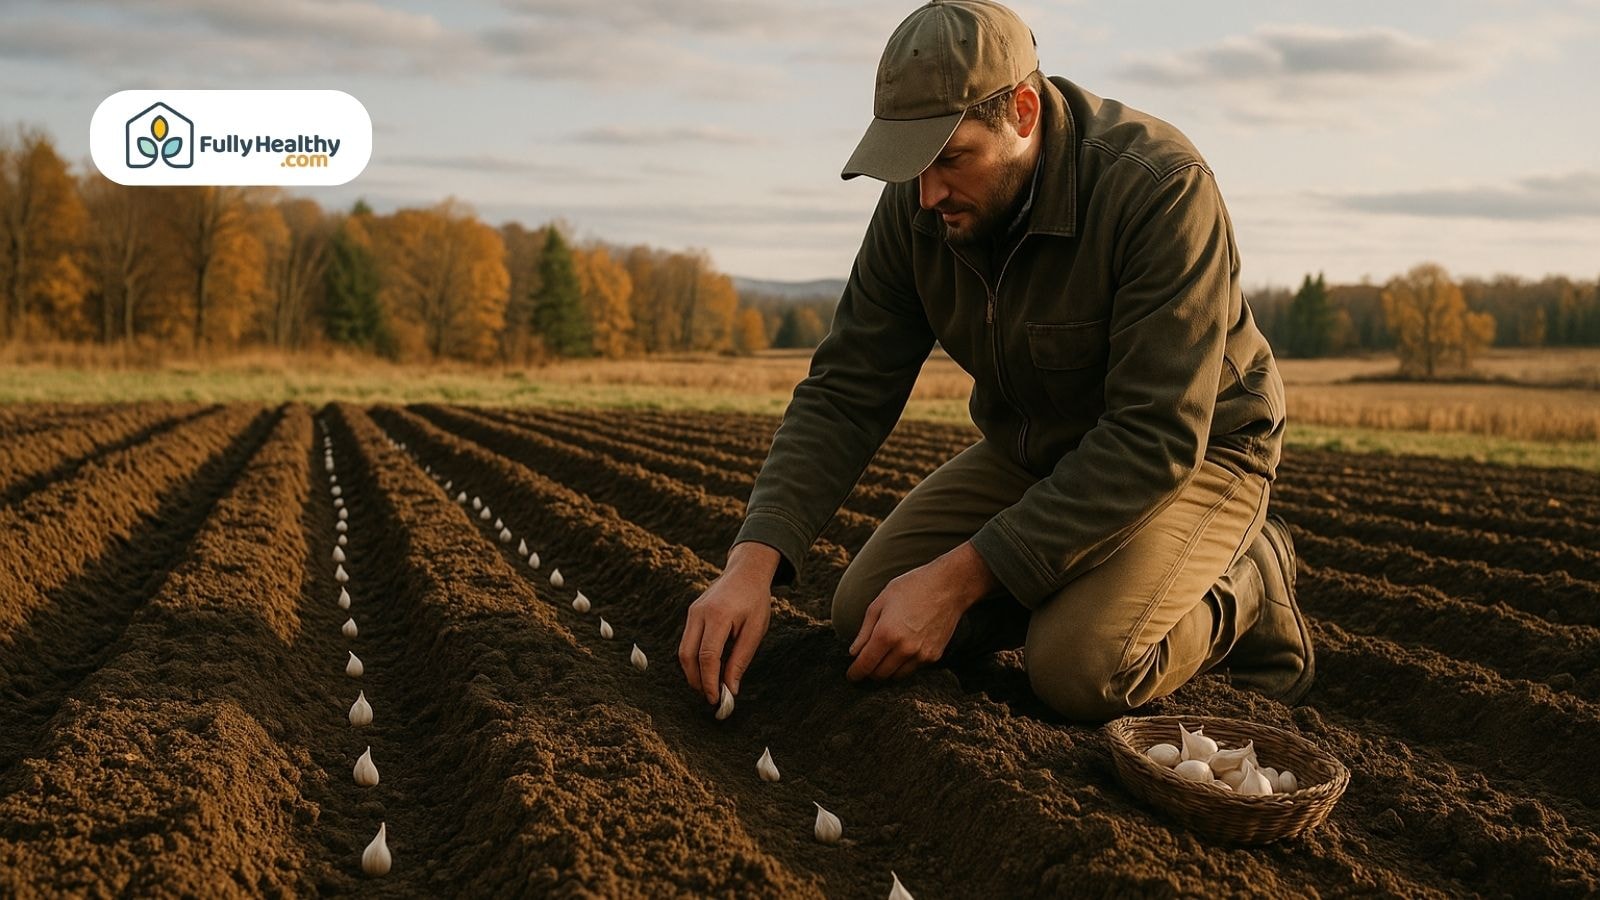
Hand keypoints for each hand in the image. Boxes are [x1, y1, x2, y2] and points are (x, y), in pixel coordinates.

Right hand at [679, 542, 777, 704]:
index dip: (710, 681)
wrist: (746, 572)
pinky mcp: (691, 613)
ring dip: (693, 672)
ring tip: (709, 685)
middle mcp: (700, 613)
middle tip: (711, 696)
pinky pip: (687, 641)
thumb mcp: (755, 630)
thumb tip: (730, 688)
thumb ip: (741, 659)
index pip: (707, 656)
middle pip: (687, 655)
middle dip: (696, 680)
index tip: (716, 699)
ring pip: (683, 650)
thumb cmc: (755, 601)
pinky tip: (708, 668)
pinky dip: (694, 659)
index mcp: (719, 616)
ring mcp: (692, 612)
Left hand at [846, 541, 996, 681]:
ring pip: (896, 676)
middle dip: (869, 672)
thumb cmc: (912, 588)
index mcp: (886, 634)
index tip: (851, 675)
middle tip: (866, 664)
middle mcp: (904, 648)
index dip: (855, 673)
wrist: (948, 586)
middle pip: (880, 675)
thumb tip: (854, 652)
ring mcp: (921, 654)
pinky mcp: (934, 656)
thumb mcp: (880, 602)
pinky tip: (903, 650)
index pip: (865, 665)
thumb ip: (864, 631)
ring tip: (883, 657)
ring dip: (887, 671)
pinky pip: (913, 669)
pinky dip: (904, 665)